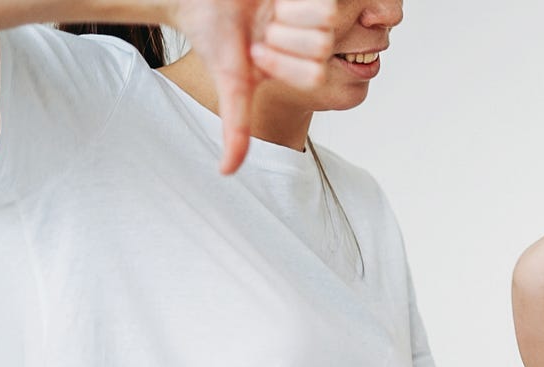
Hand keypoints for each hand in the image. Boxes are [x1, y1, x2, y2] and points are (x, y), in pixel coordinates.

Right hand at [171, 0, 334, 174]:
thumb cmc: (214, 37)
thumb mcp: (231, 82)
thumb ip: (237, 125)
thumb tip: (226, 173)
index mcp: (301, 66)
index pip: (316, 74)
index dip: (285, 63)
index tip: (256, 52)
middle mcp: (314, 41)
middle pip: (324, 45)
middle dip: (286, 36)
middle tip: (264, 28)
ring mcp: (317, 13)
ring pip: (329, 15)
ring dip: (292, 11)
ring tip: (271, 9)